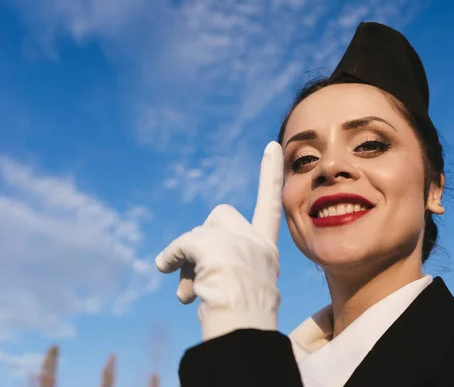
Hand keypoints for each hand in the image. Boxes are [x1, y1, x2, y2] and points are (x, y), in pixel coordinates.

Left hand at [155, 142, 283, 340]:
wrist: (243, 326)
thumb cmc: (241, 318)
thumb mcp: (241, 290)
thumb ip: (219, 271)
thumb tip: (180, 277)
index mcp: (267, 250)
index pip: (270, 205)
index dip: (270, 174)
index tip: (271, 145)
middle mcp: (255, 240)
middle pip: (221, 215)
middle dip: (205, 236)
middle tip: (200, 268)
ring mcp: (236, 240)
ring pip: (198, 232)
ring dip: (187, 259)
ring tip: (186, 294)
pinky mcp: (214, 244)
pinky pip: (183, 244)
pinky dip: (172, 256)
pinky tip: (164, 268)